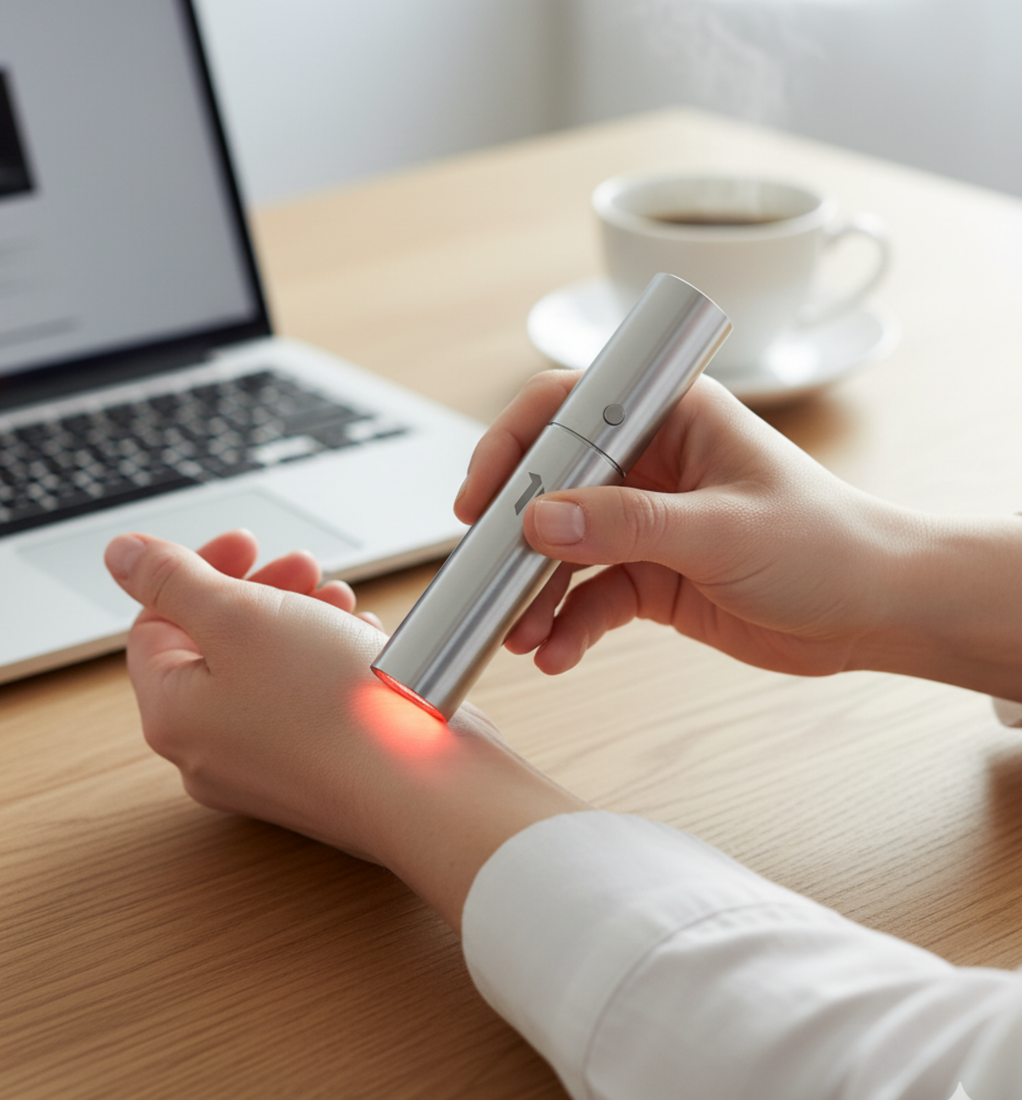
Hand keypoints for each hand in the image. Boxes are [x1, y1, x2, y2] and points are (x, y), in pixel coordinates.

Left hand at [105, 529, 583, 929]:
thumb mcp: (241, 618)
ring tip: (342, 601)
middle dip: (260, 592)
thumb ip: (173, 580)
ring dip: (299, 620)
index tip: (251, 544)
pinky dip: (328, 661)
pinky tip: (363, 642)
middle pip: (215, 646)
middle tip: (306, 567)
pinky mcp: (318, 771)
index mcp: (174, 714)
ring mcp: (267, 767)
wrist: (427, 789)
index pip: (156, 623)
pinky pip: (307, 702)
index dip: (200, 571)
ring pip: (267, 671)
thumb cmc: (336, 710)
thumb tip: (122, 555)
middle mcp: (212, 750)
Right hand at [456, 371, 922, 679]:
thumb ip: (629, 525)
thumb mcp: (723, 530)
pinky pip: (589, 597)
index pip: (568, 409)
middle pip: (552, 486)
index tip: (481, 500)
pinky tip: (556, 652)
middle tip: (488, 578)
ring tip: (520, 632)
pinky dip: (567, 625)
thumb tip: (541, 521)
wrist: (874, 612)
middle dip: (516, 537)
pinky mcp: (649, 575)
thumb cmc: (827, 544)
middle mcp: (650, 463)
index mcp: (671, 417)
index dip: (514, 447)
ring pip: (563, 549)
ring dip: (535, 591)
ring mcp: (645, 522)